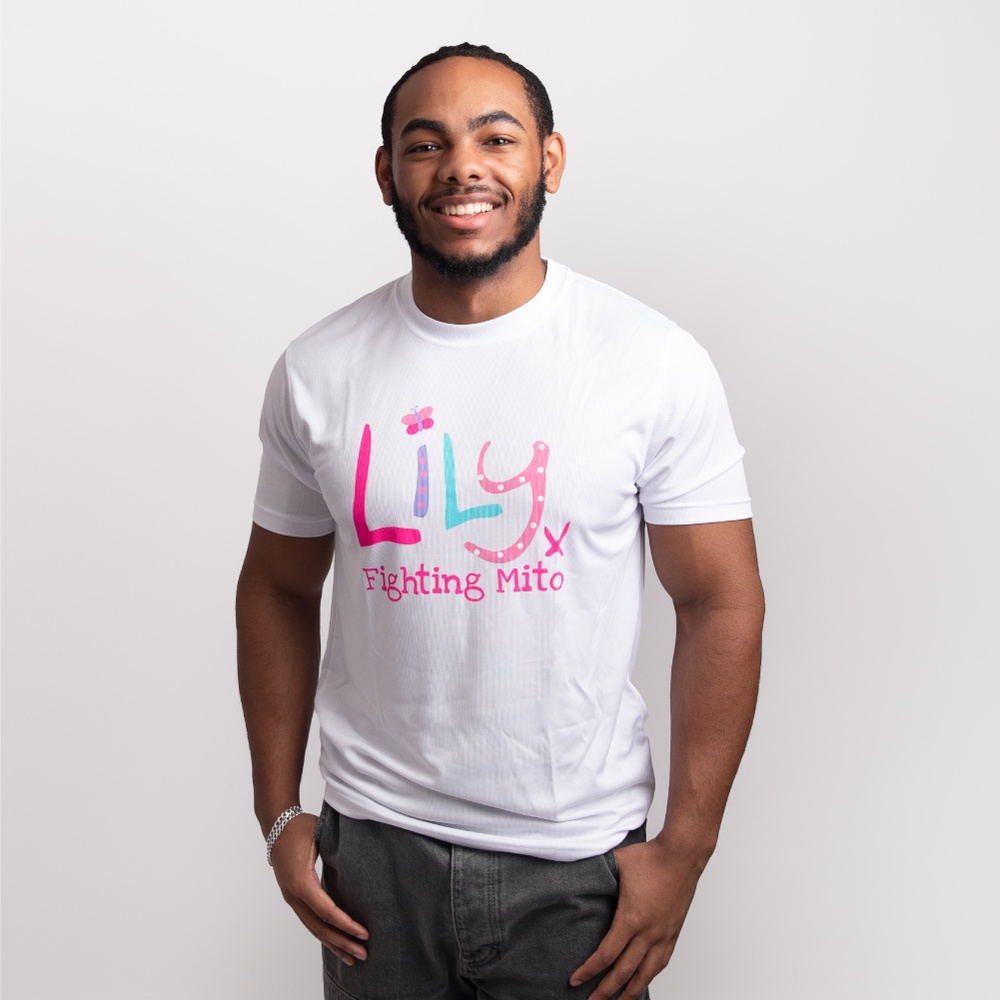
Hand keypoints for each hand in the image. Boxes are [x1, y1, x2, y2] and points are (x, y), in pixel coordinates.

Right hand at [269, 812, 369, 965]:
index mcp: (301, 882)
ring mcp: (292, 899)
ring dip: (333, 944)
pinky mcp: (294, 898)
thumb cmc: (300, 827)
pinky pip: (309, 921)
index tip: (364, 933)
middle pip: (320, 927)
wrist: (277, 826)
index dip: (346, 924)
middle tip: (364, 954)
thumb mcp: (321, 835)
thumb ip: (338, 850)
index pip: (327, 911)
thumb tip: (362, 861)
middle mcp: (294, 895)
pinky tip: (336, 944)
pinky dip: (324, 935)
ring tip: (352, 957)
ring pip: (313, 929)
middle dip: (342, 942)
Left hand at [569, 838, 702, 998]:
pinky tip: (642, 980)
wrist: (682, 854)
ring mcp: (663, 935)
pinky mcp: (673, 932)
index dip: (589, 971)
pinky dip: (649, 976)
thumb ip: (597, 872)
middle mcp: (649, 933)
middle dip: (605, 991)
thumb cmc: (650, 857)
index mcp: (632, 919)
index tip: (575, 980)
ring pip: (645, 974)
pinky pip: (661, 962)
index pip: (606, 955)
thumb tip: (577, 874)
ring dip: (630, 992)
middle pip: (624, 973)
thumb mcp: (616, 863)